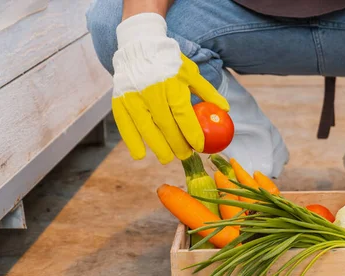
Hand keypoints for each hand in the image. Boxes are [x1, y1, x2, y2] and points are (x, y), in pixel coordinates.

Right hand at [111, 13, 228, 163]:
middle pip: (165, 124)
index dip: (192, 133)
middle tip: (185, 156)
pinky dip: (131, 141)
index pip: (183, 114)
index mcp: (172, 83)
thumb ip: (207, 92)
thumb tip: (225, 110)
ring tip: (167, 158)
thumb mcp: (191, 73)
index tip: (199, 147)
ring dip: (157, 147)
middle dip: (176, 144)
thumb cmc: (169, 63)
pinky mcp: (119, 100)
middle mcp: (151, 90)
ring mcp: (133, 96)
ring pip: (146, 128)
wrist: (138, 46)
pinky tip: (140, 154)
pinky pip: (124, 124)